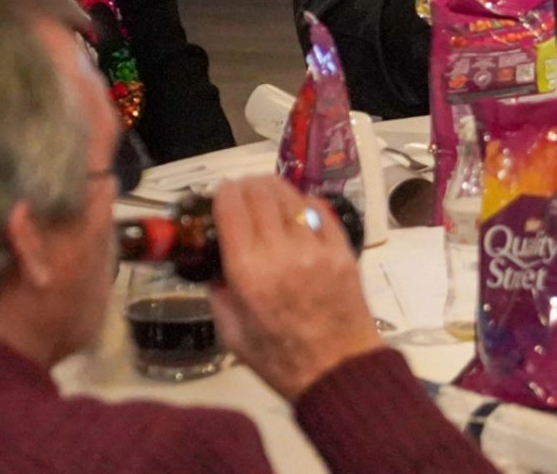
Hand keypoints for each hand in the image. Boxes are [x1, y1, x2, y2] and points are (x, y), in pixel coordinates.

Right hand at [207, 177, 383, 403]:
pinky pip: (321, 210)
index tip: (220, 195)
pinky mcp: (342, 249)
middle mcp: (281, 252)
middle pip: (261, 193)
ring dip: (274, 189)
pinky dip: (304, 203)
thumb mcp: (231, 334)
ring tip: (266, 195)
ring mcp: (316, 248)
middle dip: (246, 186)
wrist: (336, 369)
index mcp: (248, 273)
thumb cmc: (279, 359)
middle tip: (241, 193)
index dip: (223, 194)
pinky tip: (297, 209)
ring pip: (291, 196)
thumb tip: (214, 264)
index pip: (232, 208)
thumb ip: (218, 293)